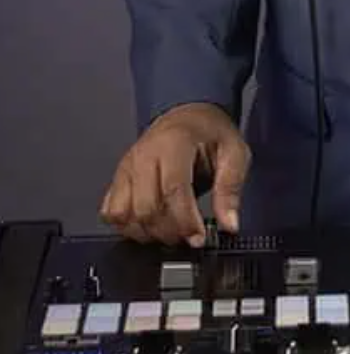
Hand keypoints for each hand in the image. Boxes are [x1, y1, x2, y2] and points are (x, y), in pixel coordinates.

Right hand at [100, 102, 248, 245]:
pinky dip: (127, 227)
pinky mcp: (117, 179)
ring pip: (124, 214)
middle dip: (169, 231)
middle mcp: (144, 154)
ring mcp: (126, 167)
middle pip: (146, 208)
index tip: (198, 238)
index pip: (173, 189)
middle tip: (189, 235)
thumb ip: (230, 188)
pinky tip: (150, 225)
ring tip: (172, 230)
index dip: (185, 220)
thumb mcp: (234, 152)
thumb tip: (230, 224)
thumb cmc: (210, 133)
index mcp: (174, 142)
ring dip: (148, 232)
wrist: (188, 116)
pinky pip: (110, 213)